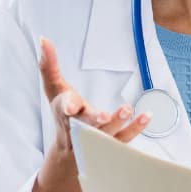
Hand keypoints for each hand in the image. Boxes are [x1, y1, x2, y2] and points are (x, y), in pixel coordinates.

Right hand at [25, 37, 151, 191]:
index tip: (69, 106)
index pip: (65, 107)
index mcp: (66, 112)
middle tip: (104, 116)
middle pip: (88, 124)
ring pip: (108, 133)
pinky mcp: (113, 144)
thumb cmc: (64, 113)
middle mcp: (81, 126)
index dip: (67, 106)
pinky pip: (126, 137)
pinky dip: (136, 127)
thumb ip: (49, 65)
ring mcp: (98, 137)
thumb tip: (43, 39)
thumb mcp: (55, 89)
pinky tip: (147, 115)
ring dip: (118, 123)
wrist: (69, 152)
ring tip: (127, 109)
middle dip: (95, 119)